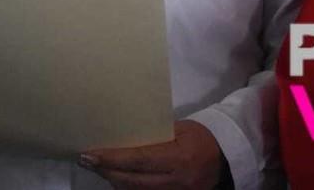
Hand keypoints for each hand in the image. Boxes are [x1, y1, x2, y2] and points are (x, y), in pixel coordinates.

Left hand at [80, 120, 225, 188]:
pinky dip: (129, 188)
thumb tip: (121, 138)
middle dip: (107, 171)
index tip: (89, 154)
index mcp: (179, 158)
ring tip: (99, 167)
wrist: (226, 156)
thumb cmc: (200, 135)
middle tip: (87, 160)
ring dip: (115, 181)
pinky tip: (118, 178)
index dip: (112, 159)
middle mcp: (177, 181)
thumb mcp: (179, 129)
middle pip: (133, 181)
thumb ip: (153, 136)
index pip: (139, 160)